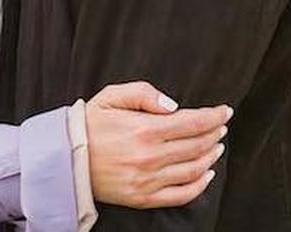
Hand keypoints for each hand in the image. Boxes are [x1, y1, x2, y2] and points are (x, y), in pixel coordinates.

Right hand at [85, 81, 232, 208]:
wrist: (65, 159)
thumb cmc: (89, 125)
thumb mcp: (111, 96)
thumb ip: (144, 93)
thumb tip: (174, 105)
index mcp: (144, 129)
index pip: (193, 122)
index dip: (214, 116)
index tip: (225, 111)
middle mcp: (150, 156)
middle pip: (197, 145)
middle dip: (215, 133)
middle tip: (221, 126)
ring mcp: (148, 180)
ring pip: (194, 169)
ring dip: (211, 156)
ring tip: (217, 145)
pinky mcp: (143, 198)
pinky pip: (182, 194)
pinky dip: (200, 185)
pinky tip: (207, 173)